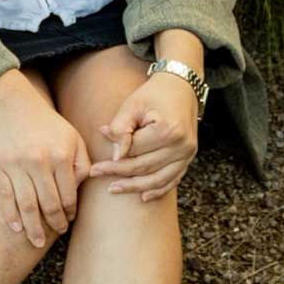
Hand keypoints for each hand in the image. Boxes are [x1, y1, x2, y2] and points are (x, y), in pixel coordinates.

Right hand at [0, 85, 92, 247]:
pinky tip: (16, 229)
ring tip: (36, 242)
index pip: (68, 194)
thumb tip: (83, 188)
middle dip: (55, 224)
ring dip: (33, 228)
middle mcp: (39, 162)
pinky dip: (10, 216)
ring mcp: (17, 165)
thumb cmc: (48, 124)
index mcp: (61, 156)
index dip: (70, 212)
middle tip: (57, 232)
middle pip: (48, 204)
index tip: (69, 219)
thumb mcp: (73, 137)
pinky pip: (5, 197)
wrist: (14, 106)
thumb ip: (82, 163)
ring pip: (26, 205)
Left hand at [88, 73, 198, 202]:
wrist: (181, 87)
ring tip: (114, 189)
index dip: (113, 161)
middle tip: (97, 175)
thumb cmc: (154, 94)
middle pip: (145, 167)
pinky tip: (143, 196)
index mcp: (167, 130)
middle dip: (119, 174)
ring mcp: (188, 153)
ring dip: (135, 187)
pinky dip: (158, 189)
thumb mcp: (133, 105)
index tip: (94, 166)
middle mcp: (181, 145)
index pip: (135, 152)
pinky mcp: (189, 157)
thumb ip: (121, 128)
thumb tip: (115, 155)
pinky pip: (173, 179)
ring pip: (158, 179)